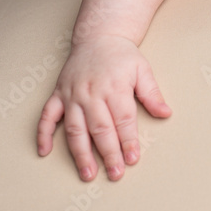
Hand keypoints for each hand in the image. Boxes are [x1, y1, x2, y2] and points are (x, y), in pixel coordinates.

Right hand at [37, 34, 171, 180]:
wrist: (98, 36)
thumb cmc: (121, 55)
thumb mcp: (142, 69)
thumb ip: (152, 93)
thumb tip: (166, 113)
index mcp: (115, 87)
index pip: (123, 119)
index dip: (128, 140)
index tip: (133, 158)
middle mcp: (92, 93)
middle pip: (100, 128)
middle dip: (108, 153)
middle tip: (115, 173)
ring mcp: (72, 94)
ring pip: (75, 128)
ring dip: (81, 153)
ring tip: (88, 173)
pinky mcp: (58, 94)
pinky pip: (47, 115)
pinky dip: (43, 134)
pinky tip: (44, 151)